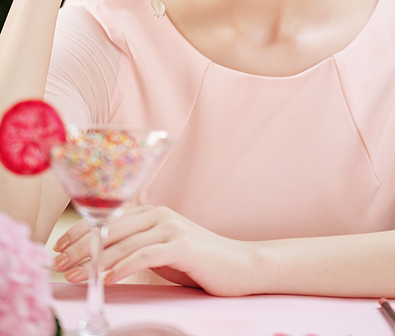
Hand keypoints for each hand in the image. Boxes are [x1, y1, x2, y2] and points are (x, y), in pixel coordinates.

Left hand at [53, 205, 257, 295]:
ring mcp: (172, 227)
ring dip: (94, 260)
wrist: (240, 265)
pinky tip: (104, 278)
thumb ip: (138, 247)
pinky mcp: (181, 245)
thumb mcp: (163, 251)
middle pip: (111, 228)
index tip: (59, 246)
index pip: (109, 219)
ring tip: (74, 274)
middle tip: (57, 261)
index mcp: (153, 213)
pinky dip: (122, 266)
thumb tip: (103, 257)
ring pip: (124, 242)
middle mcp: (160, 214)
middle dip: (81, 246)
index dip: (82, 231)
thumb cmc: (199, 261)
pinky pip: (144, 255)